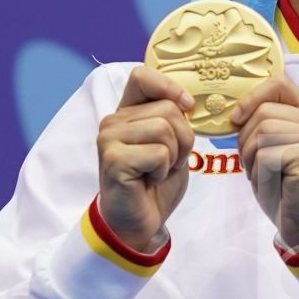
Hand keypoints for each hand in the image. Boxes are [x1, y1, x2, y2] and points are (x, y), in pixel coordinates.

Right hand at [96, 64, 195, 253]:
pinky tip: (149, 180)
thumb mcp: (170, 143)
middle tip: (170, 160)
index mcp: (126, 112)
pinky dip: (164, 169)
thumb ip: (172, 118)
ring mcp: (109, 140)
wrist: (138, 222)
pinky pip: (158, 153)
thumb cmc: (154, 182)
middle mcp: (113, 121)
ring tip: (159, 170)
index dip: (169, 86)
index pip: (141, 76)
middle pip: (167, 108)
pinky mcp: (114, 160)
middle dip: (183, 138)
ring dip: (174, 155)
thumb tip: (188, 101)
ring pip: (164, 128)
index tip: (186, 105)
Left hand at [231, 78, 298, 249]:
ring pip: (262, 132)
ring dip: (252, 159)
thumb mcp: (274, 150)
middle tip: (254, 165)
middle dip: (246, 140)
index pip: (279, 84)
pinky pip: (266, 154)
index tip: (236, 118)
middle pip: (263, 112)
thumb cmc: (287, 189)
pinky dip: (260, 173)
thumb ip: (263, 126)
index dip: (252, 97)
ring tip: (265, 176)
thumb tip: (233, 112)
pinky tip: (272, 185)